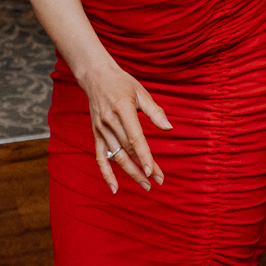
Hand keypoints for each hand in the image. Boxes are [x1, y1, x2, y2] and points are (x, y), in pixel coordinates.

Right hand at [83, 64, 170, 193]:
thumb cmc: (122, 83)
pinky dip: (106, 174)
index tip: (153, 172)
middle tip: (158, 181)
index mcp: (122, 109)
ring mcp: (101, 129)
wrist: (96, 77)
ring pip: (116, 156)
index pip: (135, 138)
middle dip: (143, 168)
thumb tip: (169, 128)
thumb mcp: (141, 92)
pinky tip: (115, 188)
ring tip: (145, 185)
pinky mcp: (96, 134)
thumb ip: (154, 111)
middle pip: (128, 150)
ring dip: (130, 172)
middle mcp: (110, 121)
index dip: (144, 156)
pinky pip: (100, 157)